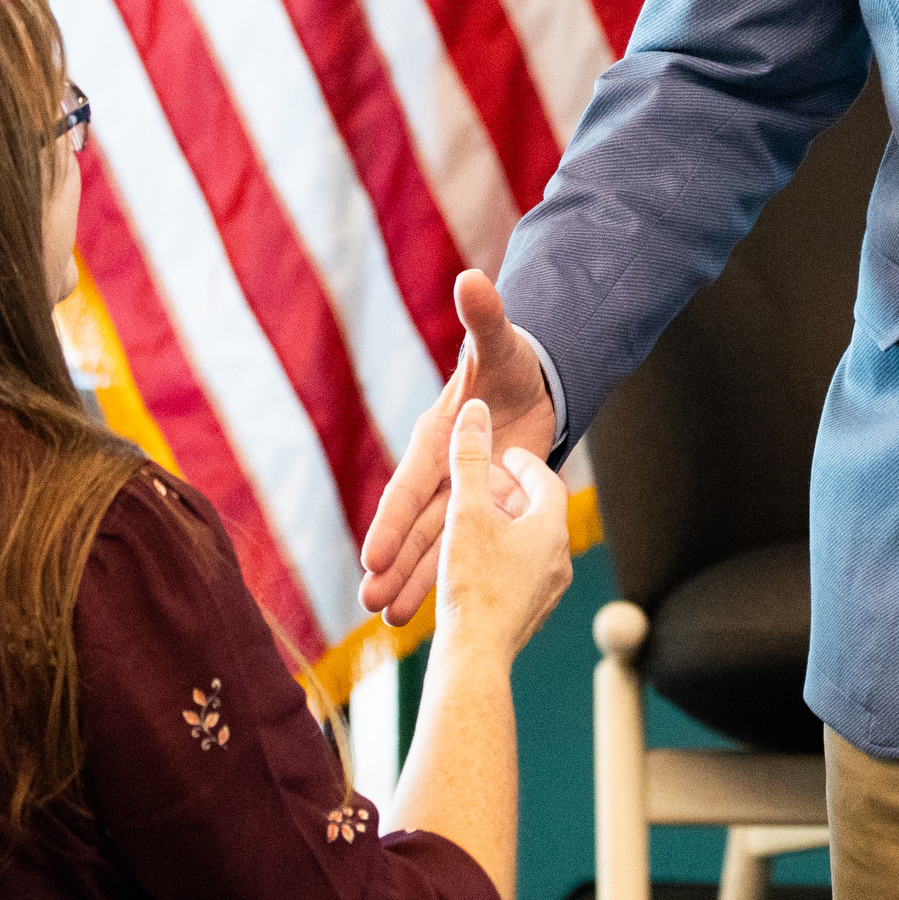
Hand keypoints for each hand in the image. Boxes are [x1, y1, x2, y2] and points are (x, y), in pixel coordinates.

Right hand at [360, 268, 558, 623]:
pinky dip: (444, 577)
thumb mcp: (500, 343)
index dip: (392, 520)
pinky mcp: (480, 510)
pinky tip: (428, 613)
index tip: (372, 556)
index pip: (410, 483)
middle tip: (369, 604)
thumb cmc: (510, 362)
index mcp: (438, 436)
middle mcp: (440, 470)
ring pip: (434, 545)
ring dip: (414, 581)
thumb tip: (471, 277)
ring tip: (390, 622)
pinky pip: (460, 548)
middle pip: (416, 525)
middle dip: (394, 566)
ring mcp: (459, 494)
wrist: (529, 385)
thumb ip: (485, 317)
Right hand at [434, 399, 571, 662]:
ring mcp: (546, 592)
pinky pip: (516, 575)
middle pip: (535, 515)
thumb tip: (474, 407)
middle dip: (505, 496)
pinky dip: (495, 558)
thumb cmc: (473, 582)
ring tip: (472, 521)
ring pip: (524, 547)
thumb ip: (469, 458)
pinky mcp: (528, 617)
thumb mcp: (466, 511)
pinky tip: (469, 564)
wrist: (473, 660)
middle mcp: (558, 561)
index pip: (546, 482)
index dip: (523, 464)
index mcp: (551, 530)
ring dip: (498, 530)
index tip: (502, 453)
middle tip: (483, 482)